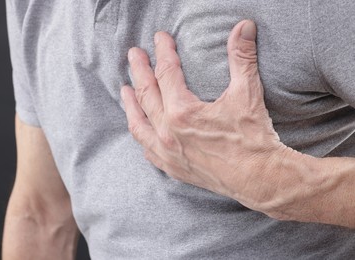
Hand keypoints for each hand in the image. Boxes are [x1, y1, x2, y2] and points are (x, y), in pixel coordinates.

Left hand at [121, 20, 288, 212]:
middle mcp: (168, 133)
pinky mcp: (174, 169)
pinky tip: (141, 130)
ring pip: (139, 125)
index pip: (166, 73)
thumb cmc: (253, 138)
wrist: (260, 179)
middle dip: (139, 71)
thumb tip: (244, 26)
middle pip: (146, 95)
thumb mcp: (247, 93)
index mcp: (181, 112)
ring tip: (125, 90)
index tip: (160, 38)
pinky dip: (142, 136)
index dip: (163, 52)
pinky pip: (148, 151)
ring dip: (130, 105)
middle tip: (134, 55)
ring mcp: (168, 153)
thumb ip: (242, 57)